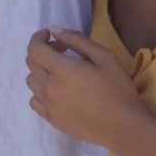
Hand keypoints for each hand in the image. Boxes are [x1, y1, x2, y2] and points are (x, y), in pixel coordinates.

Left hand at [25, 27, 146, 151]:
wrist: (124, 126)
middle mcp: (49, 87)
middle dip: (42, 51)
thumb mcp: (103, 57)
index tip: (49, 34)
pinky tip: (56, 91)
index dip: (38, 37)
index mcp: (61, 70)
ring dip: (40, 70)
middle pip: (31, 63)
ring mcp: (48, 106)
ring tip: (59, 71)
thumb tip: (54, 29)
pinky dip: (40, 91)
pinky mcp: (52, 120)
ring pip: (31, 81)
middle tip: (61, 50)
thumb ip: (76, 40)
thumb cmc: (118, 89)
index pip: (34, 48)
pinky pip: (35, 101)